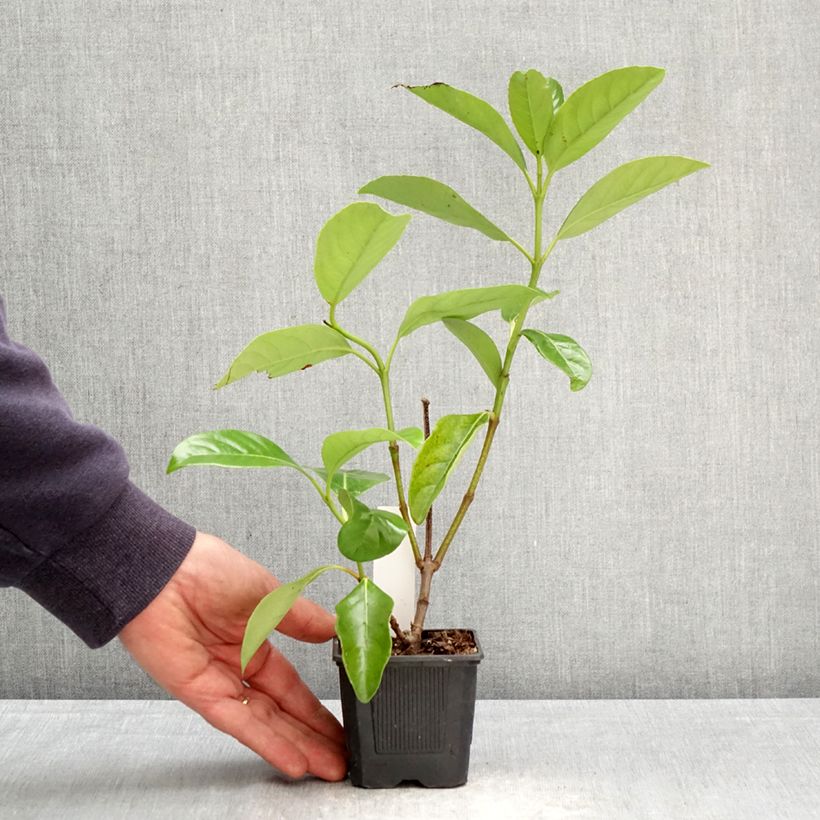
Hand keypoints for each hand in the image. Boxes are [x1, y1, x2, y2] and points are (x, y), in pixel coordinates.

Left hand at [119, 532, 346, 780]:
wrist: (162, 570)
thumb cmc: (205, 568)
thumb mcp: (268, 591)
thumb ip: (301, 617)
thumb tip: (335, 627)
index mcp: (253, 642)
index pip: (291, 686)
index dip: (315, 707)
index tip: (342, 723)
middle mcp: (236, 667)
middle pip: (282, 712)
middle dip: (312, 736)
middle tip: (341, 759)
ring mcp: (218, 683)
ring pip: (265, 723)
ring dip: (296, 746)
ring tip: (327, 767)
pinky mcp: (200, 693)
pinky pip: (238, 722)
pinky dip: (266, 741)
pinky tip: (291, 759)